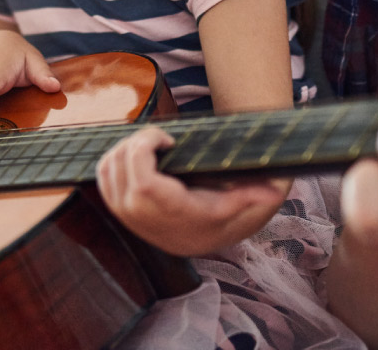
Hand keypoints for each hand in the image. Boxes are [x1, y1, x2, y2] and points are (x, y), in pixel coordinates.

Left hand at [96, 126, 289, 256]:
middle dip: (137, 141)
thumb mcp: (233, 206)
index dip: (145, 148)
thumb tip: (276, 190)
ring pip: (109, 166)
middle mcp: (140, 214)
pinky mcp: (114, 206)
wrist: (191, 239)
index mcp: (167, 211)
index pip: (142, 179)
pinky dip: (114, 157)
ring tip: (149, 145)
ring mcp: (123, 212)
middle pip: (121, 163)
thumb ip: (251, 196)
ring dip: (125, 146)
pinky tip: (135, 153)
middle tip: (159, 138)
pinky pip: (102, 173)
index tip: (165, 138)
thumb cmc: (213, 217)